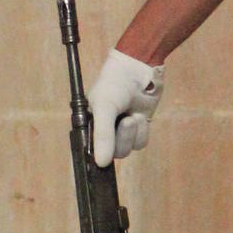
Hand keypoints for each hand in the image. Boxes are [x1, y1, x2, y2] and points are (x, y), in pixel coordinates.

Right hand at [89, 49, 164, 166]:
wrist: (139, 70)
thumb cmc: (115, 84)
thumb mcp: (104, 107)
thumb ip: (102, 135)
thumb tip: (101, 163)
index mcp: (89, 126)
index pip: (92, 151)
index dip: (100, 156)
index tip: (107, 158)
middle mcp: (104, 131)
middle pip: (114, 153)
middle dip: (123, 138)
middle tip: (126, 120)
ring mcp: (122, 131)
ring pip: (129, 149)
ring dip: (133, 133)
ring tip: (133, 114)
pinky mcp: (137, 129)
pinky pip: (140, 142)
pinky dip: (142, 130)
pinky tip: (140, 115)